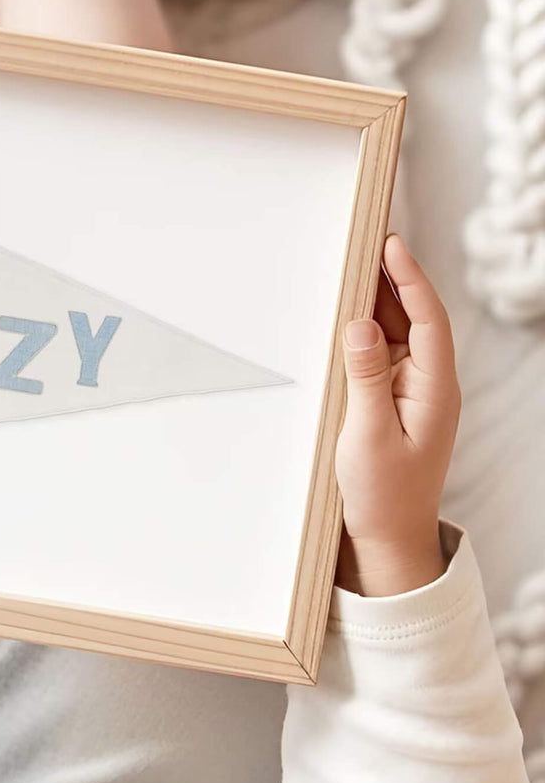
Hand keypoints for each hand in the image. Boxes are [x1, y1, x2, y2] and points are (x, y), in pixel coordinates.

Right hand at [334, 234, 460, 596]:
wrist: (388, 538)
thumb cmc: (383, 494)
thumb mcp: (368, 434)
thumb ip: (364, 377)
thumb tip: (360, 324)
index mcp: (435, 390)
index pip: (429, 319)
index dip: (410, 279)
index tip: (389, 245)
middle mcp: (429, 385)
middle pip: (416, 319)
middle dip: (393, 280)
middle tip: (366, 243)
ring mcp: (412, 394)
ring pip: (400, 335)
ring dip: (379, 304)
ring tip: (354, 270)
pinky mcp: (393, 403)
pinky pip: (383, 356)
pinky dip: (367, 333)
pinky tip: (348, 321)